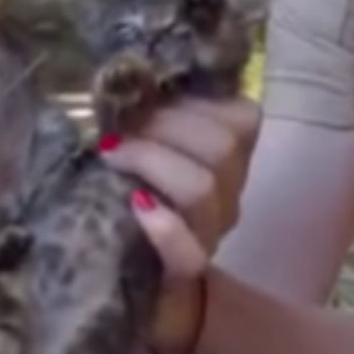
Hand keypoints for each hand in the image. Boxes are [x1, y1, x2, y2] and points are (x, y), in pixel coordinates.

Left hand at [99, 96, 260, 284]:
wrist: (122, 276)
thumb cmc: (124, 194)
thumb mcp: (141, 144)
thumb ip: (147, 114)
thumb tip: (121, 77)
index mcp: (228, 155)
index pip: (242, 116)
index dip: (195, 99)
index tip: (147, 96)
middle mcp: (229, 191)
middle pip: (223, 146)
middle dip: (166, 126)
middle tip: (120, 128)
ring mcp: (212, 232)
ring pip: (204, 188)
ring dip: (153, 162)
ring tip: (111, 156)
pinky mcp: (186, 271)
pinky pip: (189, 251)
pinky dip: (163, 226)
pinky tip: (136, 206)